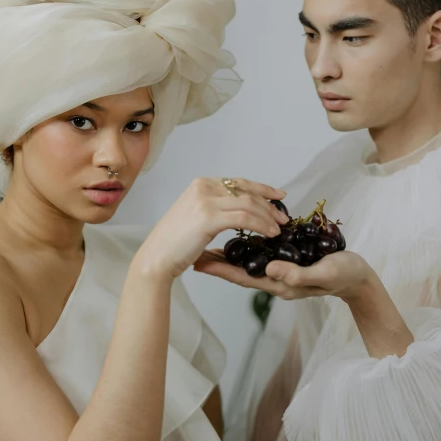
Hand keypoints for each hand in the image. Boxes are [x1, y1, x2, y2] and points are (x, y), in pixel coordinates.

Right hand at [133, 178, 288, 279]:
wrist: (156, 257)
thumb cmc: (175, 243)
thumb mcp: (194, 215)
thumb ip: (214, 207)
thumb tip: (240, 208)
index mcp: (201, 184)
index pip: (239, 182)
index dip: (262, 188)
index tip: (278, 195)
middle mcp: (203, 187)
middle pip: (246, 191)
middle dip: (269, 204)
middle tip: (283, 217)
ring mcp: (205, 201)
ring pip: (248, 204)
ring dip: (268, 217)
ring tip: (278, 229)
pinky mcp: (208, 217)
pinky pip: (244, 218)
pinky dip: (261, 225)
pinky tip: (268, 234)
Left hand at [194, 248, 374, 301]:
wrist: (359, 277)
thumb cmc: (343, 275)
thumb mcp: (323, 273)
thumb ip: (297, 273)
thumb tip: (270, 268)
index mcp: (280, 283)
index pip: (244, 276)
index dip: (221, 269)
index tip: (198, 261)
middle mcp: (276, 277)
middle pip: (239, 270)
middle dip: (216, 262)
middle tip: (191, 252)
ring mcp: (281, 269)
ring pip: (248, 261)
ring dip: (227, 253)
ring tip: (205, 244)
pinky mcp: (288, 259)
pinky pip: (261, 254)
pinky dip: (247, 246)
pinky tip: (238, 237)